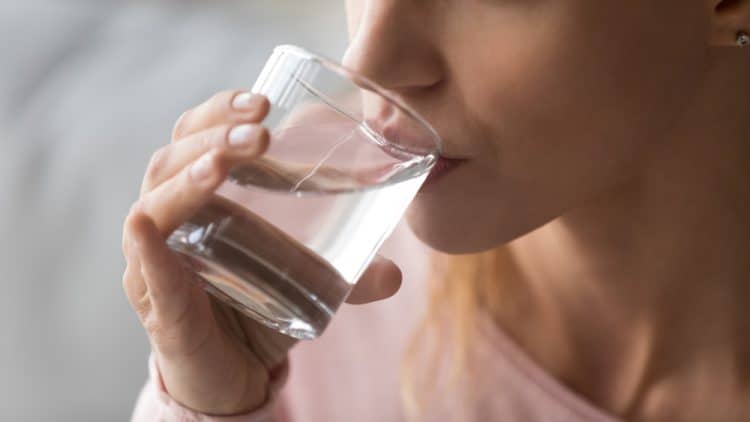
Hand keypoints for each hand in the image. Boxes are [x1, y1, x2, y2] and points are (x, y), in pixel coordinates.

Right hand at [121, 90, 402, 414]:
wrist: (232, 375)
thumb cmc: (258, 309)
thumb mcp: (307, 281)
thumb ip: (349, 274)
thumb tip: (396, 274)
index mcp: (200, 197)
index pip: (196, 135)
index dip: (222, 112)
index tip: (265, 102)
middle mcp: (169, 221)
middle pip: (172, 158)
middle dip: (214, 135)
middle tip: (259, 129)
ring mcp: (155, 263)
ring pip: (154, 204)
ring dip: (188, 176)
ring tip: (224, 163)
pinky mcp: (158, 306)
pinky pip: (145, 270)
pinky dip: (147, 248)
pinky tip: (148, 227)